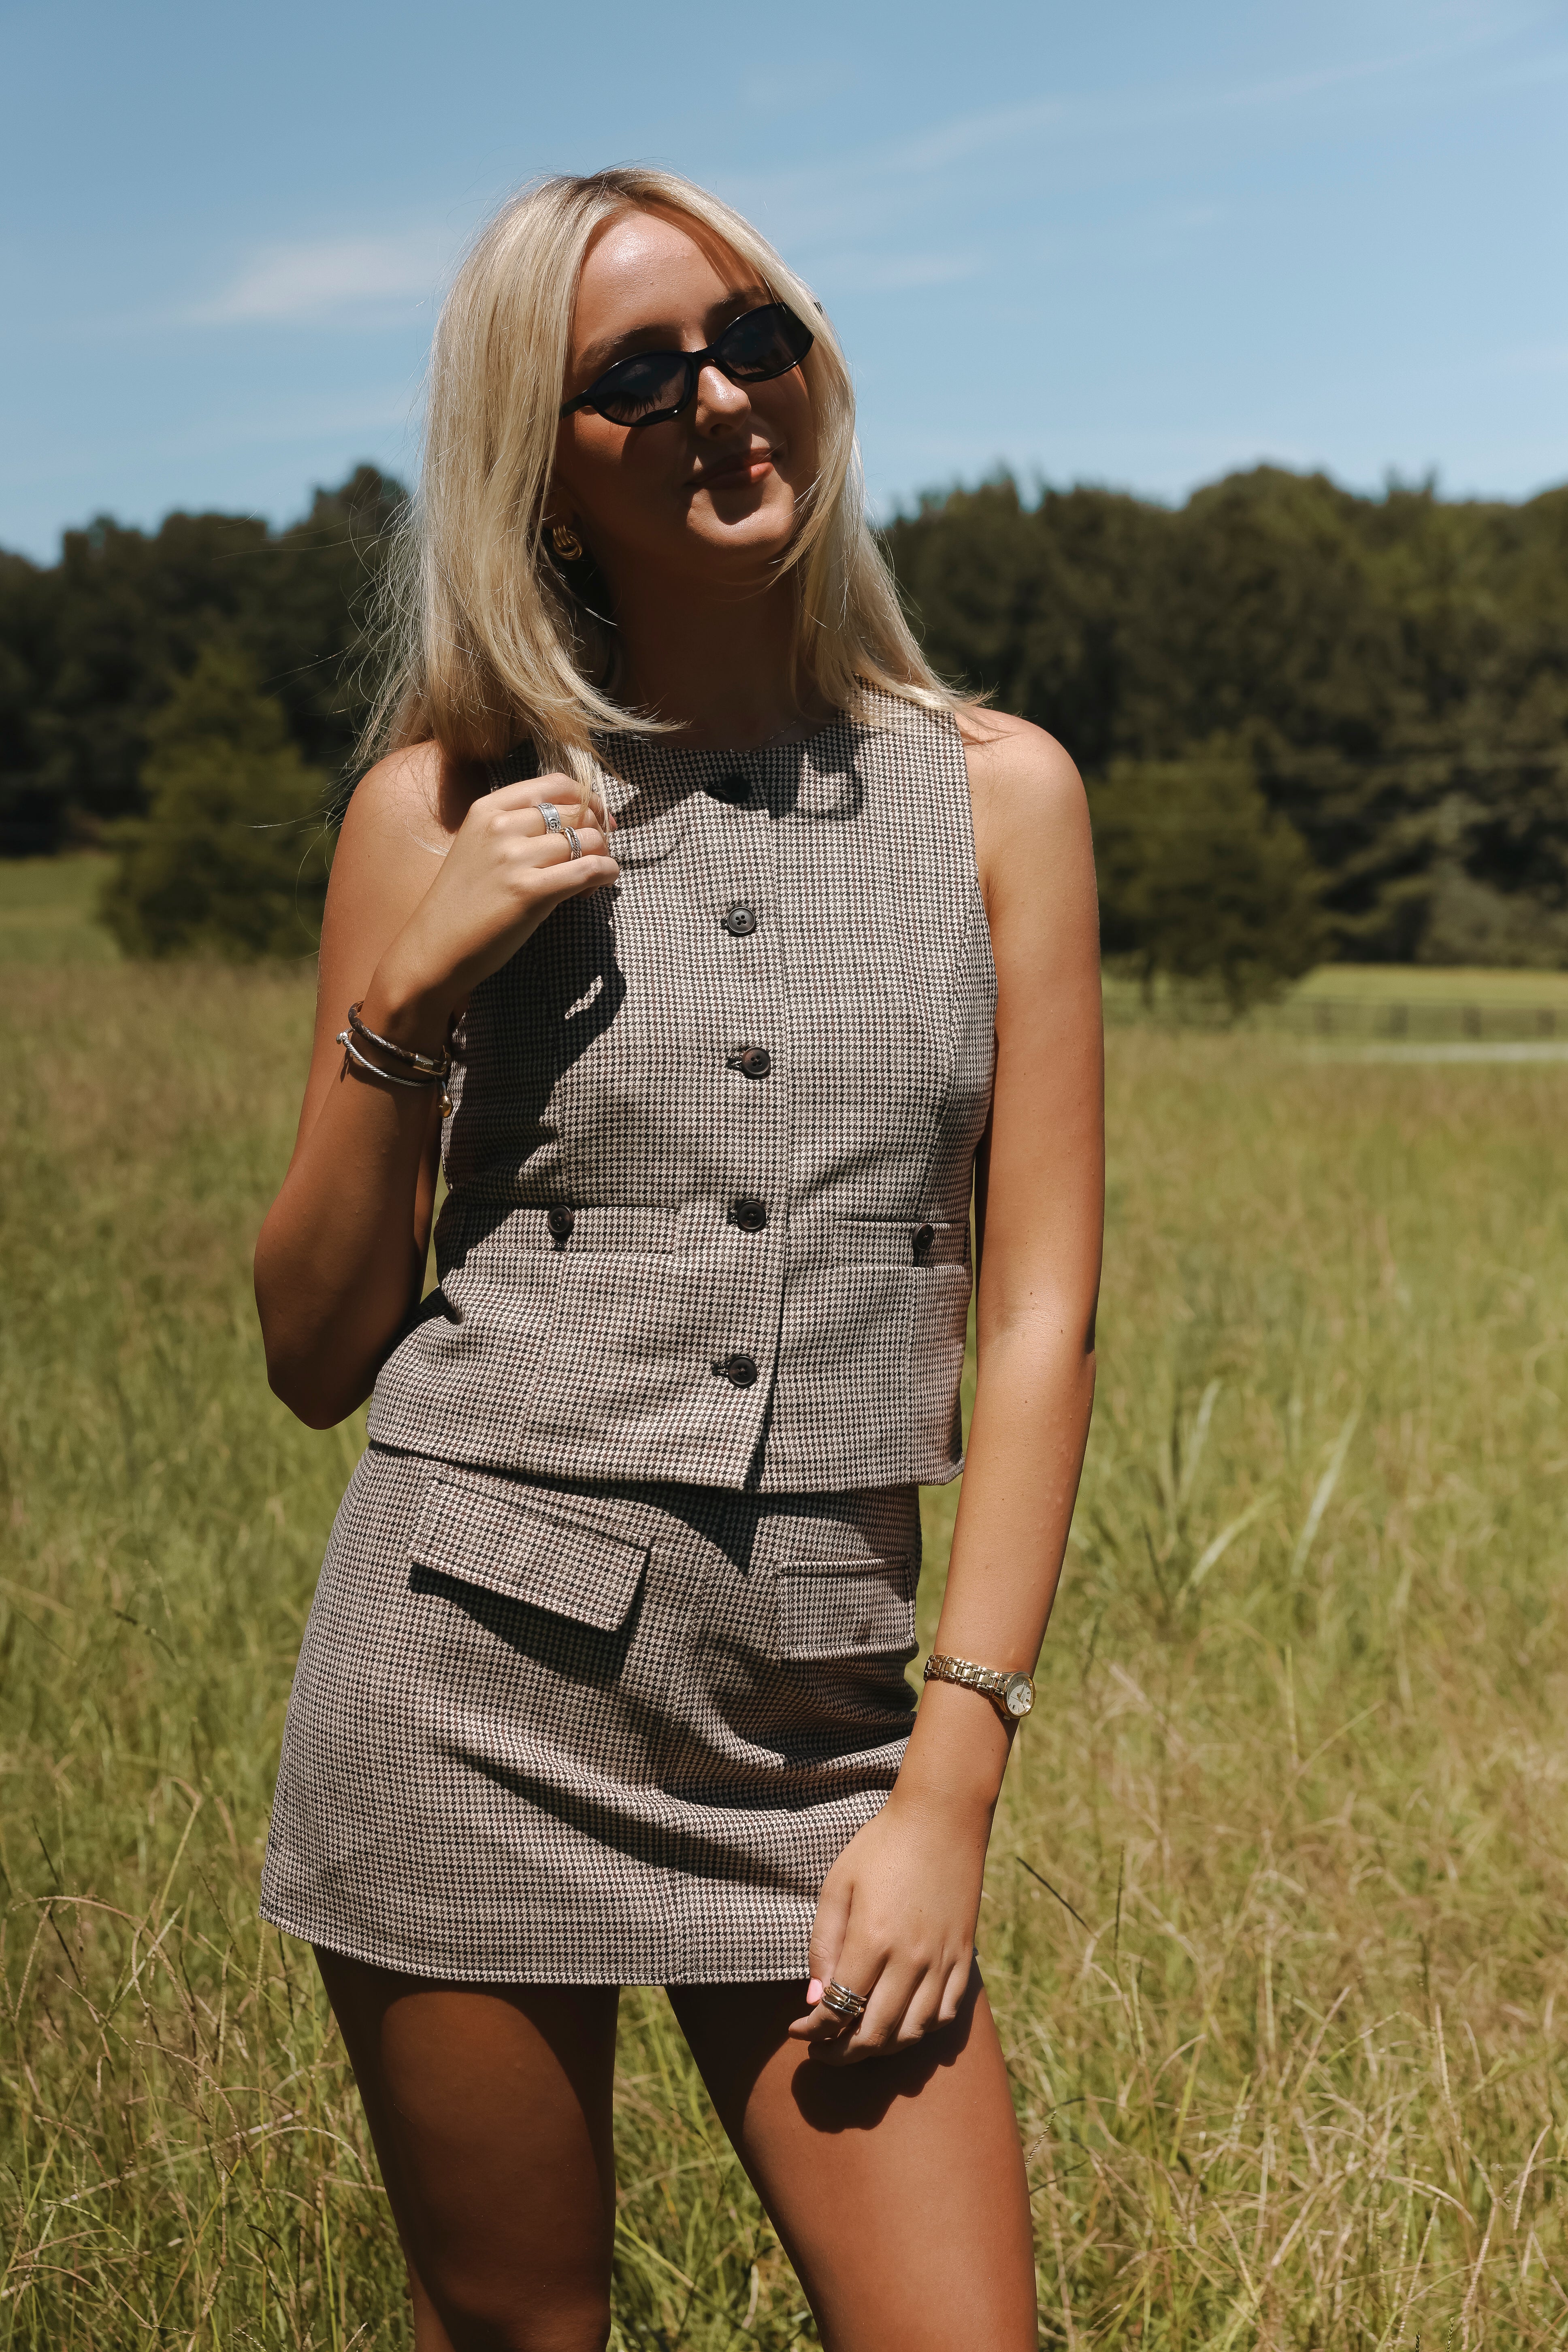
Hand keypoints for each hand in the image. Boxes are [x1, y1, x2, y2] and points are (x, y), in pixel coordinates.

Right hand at [368, 778, 618, 1044]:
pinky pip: (590, 869)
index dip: (587, 798)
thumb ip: (518, 828)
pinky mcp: (530, 891)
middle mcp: (501, 826)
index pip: (555, 785)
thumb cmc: (461, 903)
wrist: (433, 949)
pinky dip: (607, 873)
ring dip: (601, 857)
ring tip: (589, 881)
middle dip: (597, 831)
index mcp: (488, 809)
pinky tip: (602, 884)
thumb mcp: (479, 848)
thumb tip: (576, 821)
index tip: (598, 817)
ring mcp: (514, 858)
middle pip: (576, 811)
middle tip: (596, 855)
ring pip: (587, 839)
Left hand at [788, 1781, 988, 2065]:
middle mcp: (911, 1960)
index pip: (838, 2010)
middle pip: (875, 2035)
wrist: (942, 1817)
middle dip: (841, 2053)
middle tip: (821, 2049)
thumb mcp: (837, 1886)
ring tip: (856, 2040)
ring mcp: (942, 1961)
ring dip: (879, 2049)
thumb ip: (823, 1945)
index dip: (812, 2031)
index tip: (796, 2031)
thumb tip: (815, 2000)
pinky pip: (944, 2014)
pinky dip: (919, 2030)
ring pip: (912, 2033)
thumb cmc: (880, 1846)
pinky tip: (900, 2022)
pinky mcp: (963, 1957)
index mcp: (873, 1940)